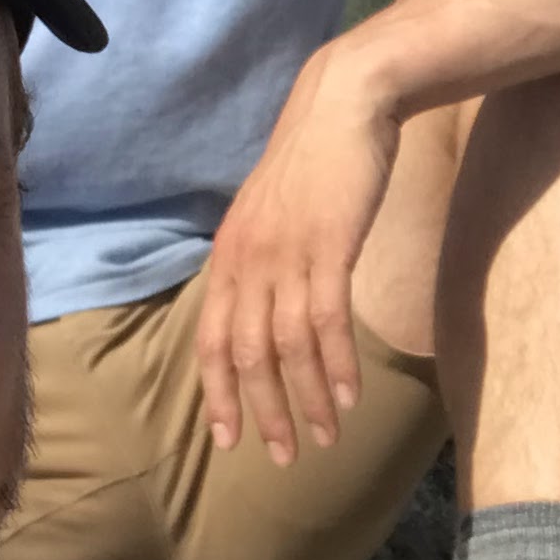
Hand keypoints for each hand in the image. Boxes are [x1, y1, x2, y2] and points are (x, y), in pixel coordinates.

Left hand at [196, 47, 399, 464]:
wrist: (345, 102)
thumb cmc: (315, 160)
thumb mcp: (273, 214)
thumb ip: (264, 261)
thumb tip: (268, 309)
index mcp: (229, 256)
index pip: (211, 341)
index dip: (218, 395)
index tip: (229, 440)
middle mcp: (248, 261)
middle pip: (246, 355)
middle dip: (263, 413)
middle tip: (283, 457)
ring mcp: (287, 254)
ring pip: (287, 347)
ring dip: (304, 400)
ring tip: (325, 439)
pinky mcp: (329, 246)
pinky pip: (327, 322)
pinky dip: (335, 366)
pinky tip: (348, 397)